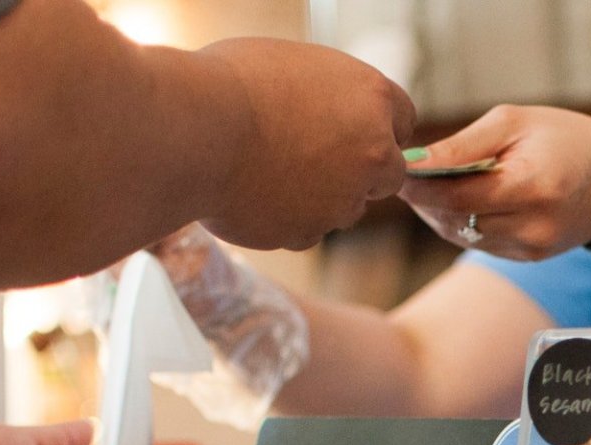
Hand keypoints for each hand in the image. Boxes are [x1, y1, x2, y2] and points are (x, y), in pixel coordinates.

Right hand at [198, 38, 417, 250]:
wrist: (189, 131)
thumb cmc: (226, 84)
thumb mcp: (290, 66)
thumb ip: (325, 94)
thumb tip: (324, 108)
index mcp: (373, 97)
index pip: (401, 120)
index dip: (372, 126)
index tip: (348, 131)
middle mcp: (373, 151)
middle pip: (387, 172)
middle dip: (359, 170)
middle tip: (312, 160)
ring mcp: (344, 198)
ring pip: (344, 206)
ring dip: (319, 197)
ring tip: (266, 172)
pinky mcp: (310, 232)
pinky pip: (304, 230)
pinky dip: (283, 220)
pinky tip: (250, 196)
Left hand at [399, 105, 590, 260]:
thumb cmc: (563, 139)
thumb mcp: (515, 122)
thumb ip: (463, 145)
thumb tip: (414, 162)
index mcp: (534, 185)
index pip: (458, 195)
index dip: (420, 186)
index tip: (398, 169)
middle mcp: (535, 225)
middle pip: (456, 219)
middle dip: (424, 199)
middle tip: (405, 175)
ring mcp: (533, 247)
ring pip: (462, 235)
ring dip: (438, 213)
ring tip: (430, 186)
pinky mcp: (530, 257)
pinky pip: (480, 242)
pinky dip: (461, 222)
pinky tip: (460, 201)